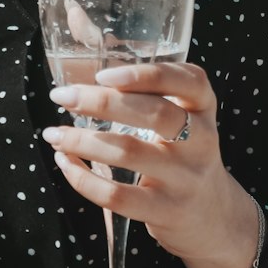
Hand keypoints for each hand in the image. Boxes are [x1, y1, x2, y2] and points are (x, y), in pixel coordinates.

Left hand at [41, 62, 260, 267]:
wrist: (213, 217)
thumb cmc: (181, 154)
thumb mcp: (180, 118)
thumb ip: (144, 89)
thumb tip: (79, 49)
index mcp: (202, 108)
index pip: (189, 80)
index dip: (144, 75)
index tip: (102, 75)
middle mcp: (201, 140)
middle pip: (154, 113)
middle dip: (100, 102)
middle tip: (61, 97)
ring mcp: (185, 178)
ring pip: (128, 152)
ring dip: (81, 140)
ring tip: (54, 133)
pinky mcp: (166, 211)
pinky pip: (117, 195)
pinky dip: (82, 179)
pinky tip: (65, 163)